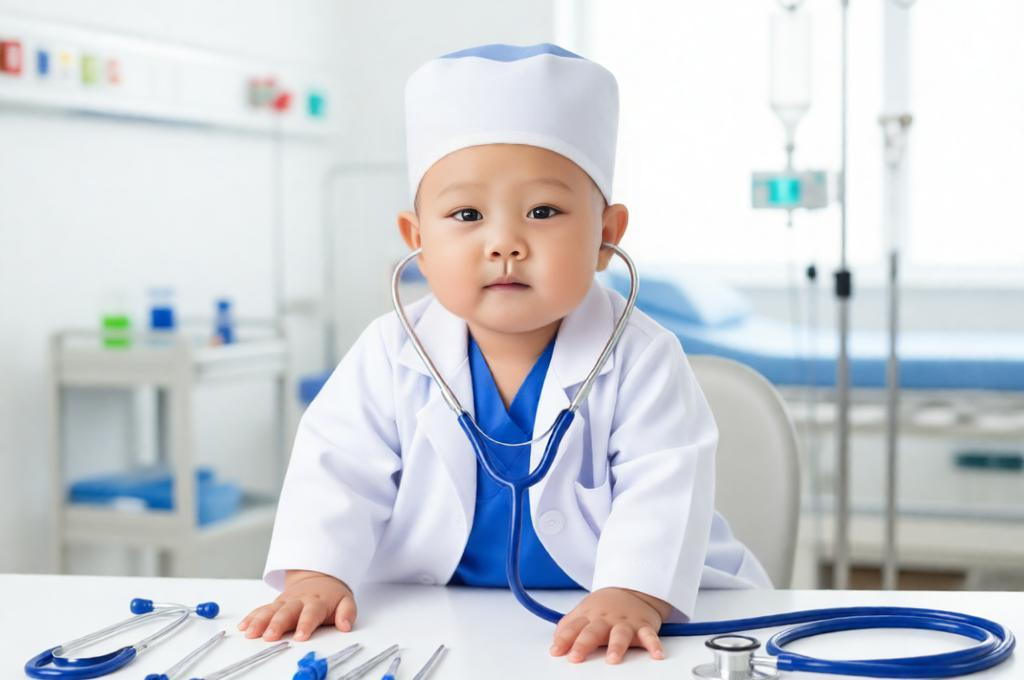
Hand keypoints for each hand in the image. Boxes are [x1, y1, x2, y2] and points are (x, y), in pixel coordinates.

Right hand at [238, 570, 356, 640]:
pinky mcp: (275, 604)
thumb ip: (347, 613)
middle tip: (270, 636)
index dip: (306, 624)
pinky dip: (251, 617)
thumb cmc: (331, 596)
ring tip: (250, 633)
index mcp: (317, 602)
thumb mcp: (345, 601)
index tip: (301, 636)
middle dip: (277, 624)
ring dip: (260, 621)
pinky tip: (243, 626)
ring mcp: (285, 602)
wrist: (318, 577)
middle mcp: (298, 601)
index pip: (311, 613)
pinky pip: (261, 609)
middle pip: (287, 612)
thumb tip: (346, 626)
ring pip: (270, 610)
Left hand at [549, 587, 670, 663]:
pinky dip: (654, 645)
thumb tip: (554, 645)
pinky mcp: (644, 626)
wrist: (632, 587)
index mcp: (589, 616)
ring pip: (620, 634)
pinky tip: (657, 655)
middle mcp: (606, 620)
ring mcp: (625, 622)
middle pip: (593, 631)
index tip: (555, 652)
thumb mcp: (583, 612)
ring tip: (612, 659)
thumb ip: (568, 627)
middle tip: (576, 657)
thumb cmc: (604, 606)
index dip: (563, 640)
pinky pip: (650, 636)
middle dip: (584, 644)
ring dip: (616, 646)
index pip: (573, 628)